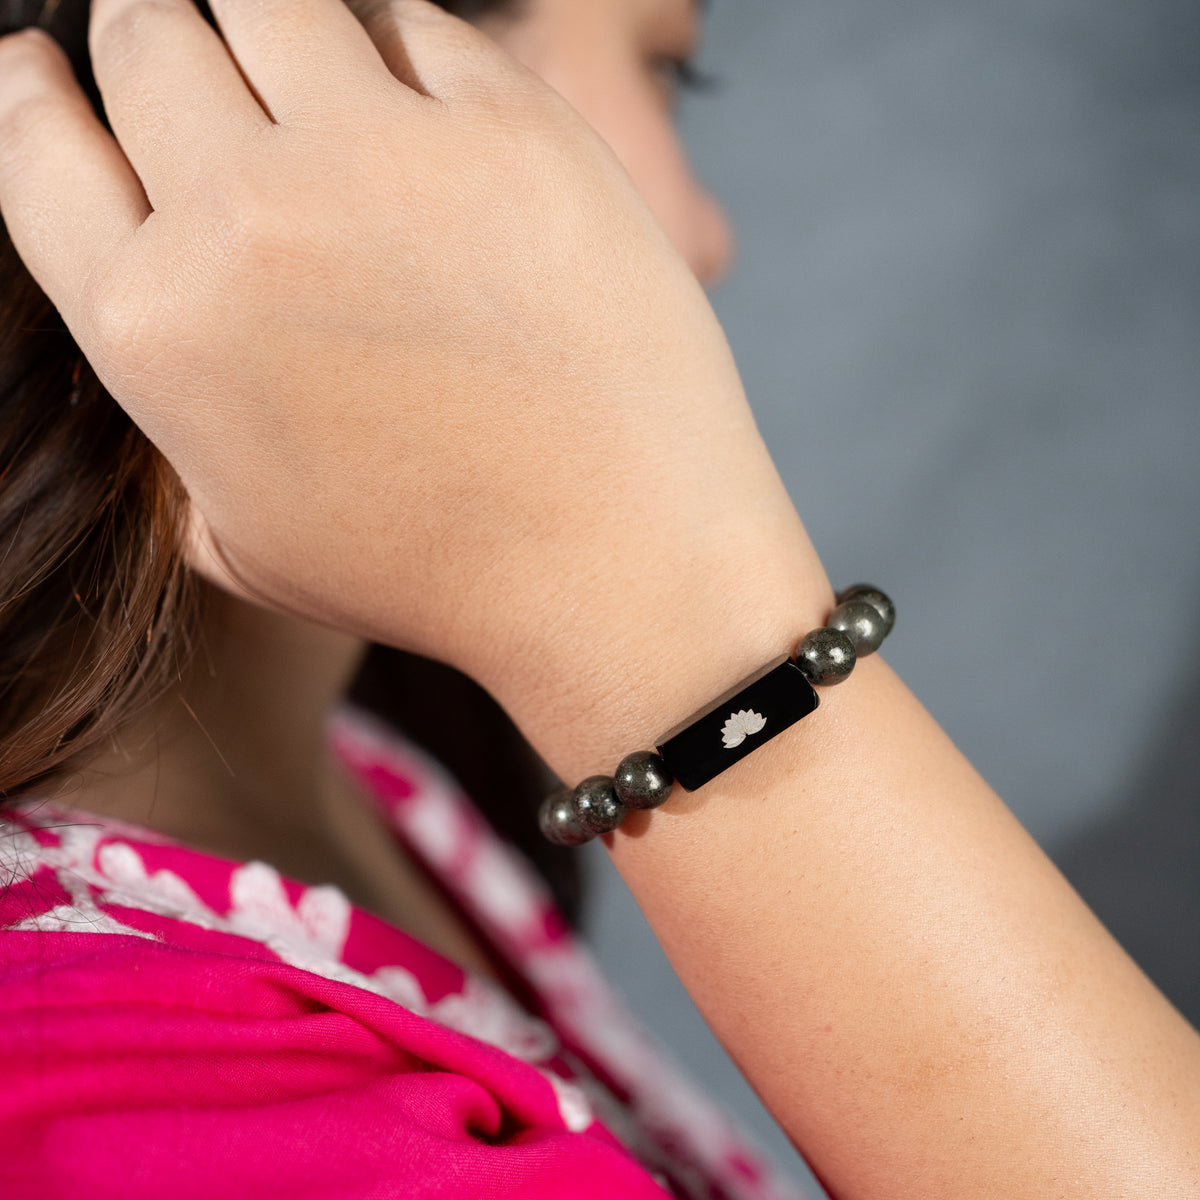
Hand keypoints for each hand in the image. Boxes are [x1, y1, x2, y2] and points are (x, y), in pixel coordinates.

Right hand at [0, 0, 824, 771]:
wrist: (614, 560)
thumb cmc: (439, 569)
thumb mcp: (247, 538)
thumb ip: (172, 415)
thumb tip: (159, 311)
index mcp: (157, 326)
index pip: (36, 150)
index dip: (36, 92)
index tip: (44, 65)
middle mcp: (242, 219)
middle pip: (147, 41)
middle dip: (159, 44)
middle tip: (209, 78)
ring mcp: (377, 157)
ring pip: (267, 2)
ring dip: (272, 30)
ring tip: (310, 85)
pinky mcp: (506, 126)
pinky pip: (413, 24)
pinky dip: (402, 54)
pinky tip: (422, 116)